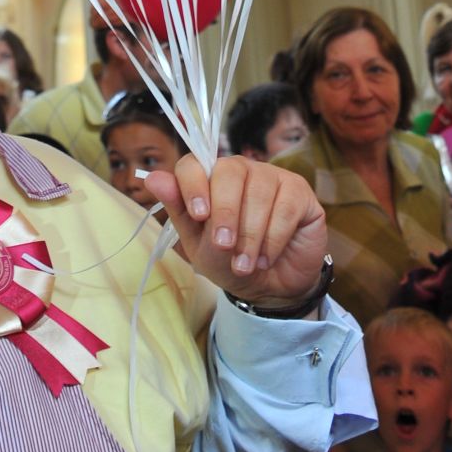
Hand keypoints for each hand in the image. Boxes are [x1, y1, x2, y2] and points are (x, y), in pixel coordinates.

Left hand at [146, 154, 328, 304]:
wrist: (270, 288)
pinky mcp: (300, 192)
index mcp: (210, 178)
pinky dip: (274, 238)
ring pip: (259, 192)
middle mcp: (241, 170)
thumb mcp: (199, 244)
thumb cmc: (229, 262)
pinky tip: (267, 258)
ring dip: (251, 235)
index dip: (194, 185)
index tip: (198, 215)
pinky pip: (286, 207)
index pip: (194, 163)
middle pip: (229, 171)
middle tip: (224, 246)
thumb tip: (152, 177)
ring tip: (245, 264)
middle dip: (226, 213)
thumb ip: (179, 210)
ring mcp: (272, 176)